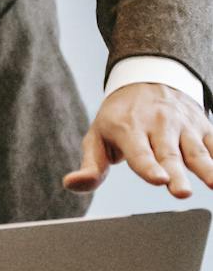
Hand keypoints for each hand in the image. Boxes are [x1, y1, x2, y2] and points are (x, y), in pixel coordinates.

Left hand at [64, 82, 212, 200]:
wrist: (147, 77)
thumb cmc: (118, 117)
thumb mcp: (97, 136)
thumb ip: (90, 165)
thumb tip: (71, 184)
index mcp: (128, 128)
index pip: (139, 152)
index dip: (148, 166)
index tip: (158, 180)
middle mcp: (158, 124)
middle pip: (168, 154)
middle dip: (175, 173)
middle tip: (181, 192)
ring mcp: (183, 124)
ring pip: (196, 150)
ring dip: (207, 168)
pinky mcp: (202, 126)